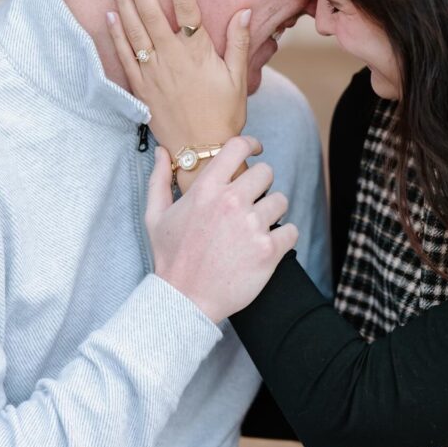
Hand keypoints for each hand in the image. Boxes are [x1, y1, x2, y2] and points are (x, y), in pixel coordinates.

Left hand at [106, 0, 250, 169]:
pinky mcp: (141, 87)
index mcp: (198, 52)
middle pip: (151, 11)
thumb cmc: (224, 114)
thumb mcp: (240, 79)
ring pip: (134, 29)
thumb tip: (245, 11)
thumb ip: (240, 43)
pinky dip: (116, 34)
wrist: (200, 151)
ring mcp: (153, 72)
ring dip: (122, 0)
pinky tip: (110, 15)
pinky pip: (125, 55)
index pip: (186, 7)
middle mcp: (172, 58)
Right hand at [145, 137, 298, 322]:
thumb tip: (162, 152)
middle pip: (267, 172)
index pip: (238, 148)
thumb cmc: (170, 258)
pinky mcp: (269, 250)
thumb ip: (159, 180)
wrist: (184, 301)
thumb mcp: (156, 216)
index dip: (251, 145)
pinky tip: (267, 245)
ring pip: (281, 201)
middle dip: (261, 185)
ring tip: (256, 228)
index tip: (255, 150)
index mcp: (206, 189)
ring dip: (272, 212)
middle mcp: (231, 202)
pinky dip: (283, 238)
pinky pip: (291, 230)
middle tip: (252, 201)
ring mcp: (252, 226)